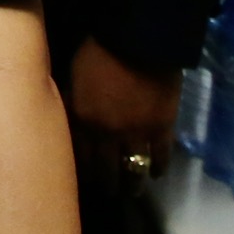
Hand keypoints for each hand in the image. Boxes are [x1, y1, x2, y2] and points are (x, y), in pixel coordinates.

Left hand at [67, 36, 180, 185]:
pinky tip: (154, 174)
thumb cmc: (97, 51)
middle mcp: (106, 133)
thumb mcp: (73, 76)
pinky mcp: (162, 129)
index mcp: (81, 119)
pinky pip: (160, 158)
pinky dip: (157, 168)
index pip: (78, 154)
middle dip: (105, 184)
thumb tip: (71, 116)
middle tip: (107, 192)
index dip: (80, 169)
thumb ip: (73, 101)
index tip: (80, 178)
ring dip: (131, 184)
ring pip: (132, 170)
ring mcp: (136, 134)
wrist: (137, 41)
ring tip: (130, 191)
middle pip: (104, 169)